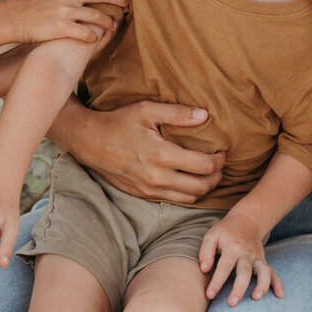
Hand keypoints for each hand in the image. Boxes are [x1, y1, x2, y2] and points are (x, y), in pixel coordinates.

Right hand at [4, 0, 126, 45]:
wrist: (12, 17)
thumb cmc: (31, 3)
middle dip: (118, 0)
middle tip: (126, 5)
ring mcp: (64, 10)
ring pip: (97, 16)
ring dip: (109, 22)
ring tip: (113, 26)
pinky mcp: (60, 28)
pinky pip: (85, 33)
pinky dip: (93, 37)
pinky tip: (95, 39)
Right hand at [64, 99, 223, 204]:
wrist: (89, 142)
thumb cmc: (118, 122)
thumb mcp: (147, 110)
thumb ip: (178, 113)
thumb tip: (205, 115)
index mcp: (161, 155)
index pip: (203, 166)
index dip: (219, 160)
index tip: (221, 151)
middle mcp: (156, 177)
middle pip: (201, 187)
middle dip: (216, 176)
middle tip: (219, 164)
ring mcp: (149, 190)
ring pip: (189, 198)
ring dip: (204, 188)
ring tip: (207, 173)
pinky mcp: (142, 195)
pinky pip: (173, 201)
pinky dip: (187, 194)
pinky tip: (189, 180)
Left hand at [199, 211, 283, 306]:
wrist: (246, 221)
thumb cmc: (225, 232)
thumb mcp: (211, 236)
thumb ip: (206, 252)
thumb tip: (204, 270)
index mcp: (232, 248)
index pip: (224, 267)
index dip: (216, 282)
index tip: (209, 295)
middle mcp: (247, 253)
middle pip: (245, 272)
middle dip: (239, 288)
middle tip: (232, 303)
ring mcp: (257, 258)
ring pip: (263, 272)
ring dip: (262, 285)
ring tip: (256, 298)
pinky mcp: (263, 262)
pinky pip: (273, 273)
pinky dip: (277, 284)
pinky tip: (279, 295)